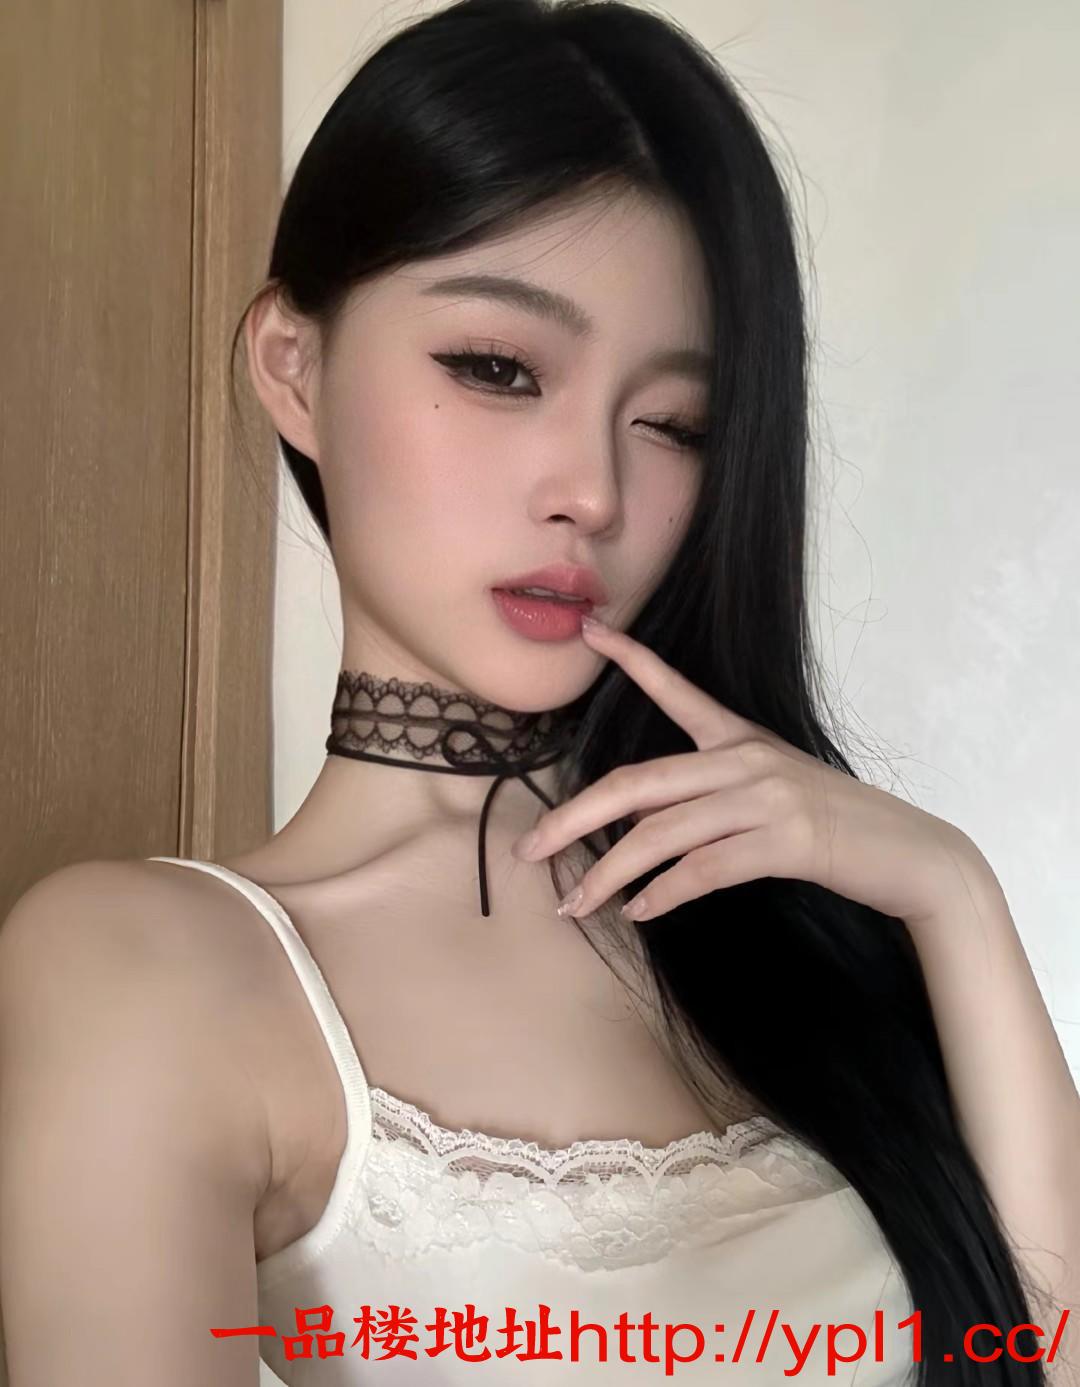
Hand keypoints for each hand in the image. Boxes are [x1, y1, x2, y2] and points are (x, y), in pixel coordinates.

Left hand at [511, 616, 995, 925]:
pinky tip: (638, 912)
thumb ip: (709, 801)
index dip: (632, 659)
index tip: (590, 630)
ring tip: (576, 906)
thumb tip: (641, 833)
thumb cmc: (835, 827)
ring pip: (662, 834)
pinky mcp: (785, 840)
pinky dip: (664, 894)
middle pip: (638, 783)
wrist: (910, 854)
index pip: (677, 690)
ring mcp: (766, 797)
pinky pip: (703, 869)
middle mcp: (745, 759)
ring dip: (610, 877)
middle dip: (575, 818)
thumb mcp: (771, 795)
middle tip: (530, 850)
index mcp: (740, 739)